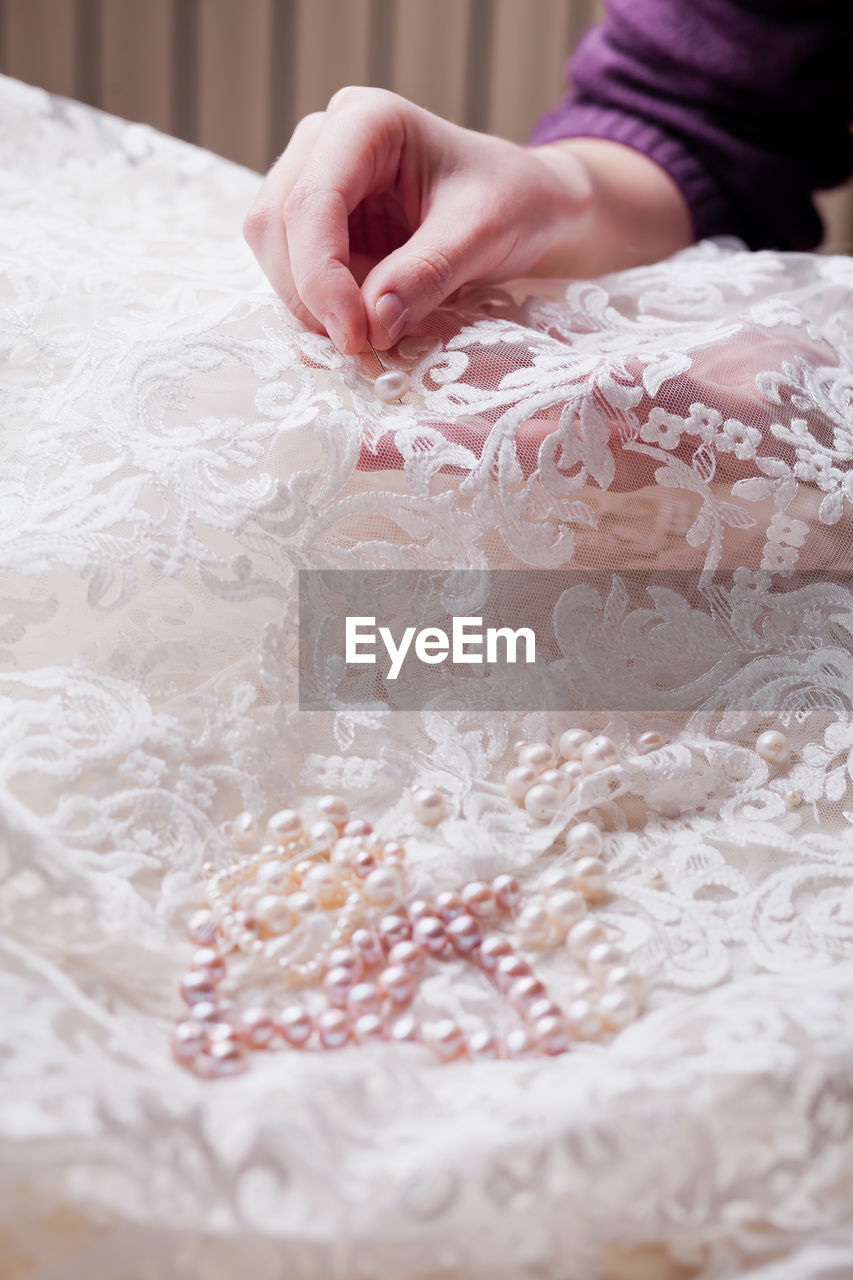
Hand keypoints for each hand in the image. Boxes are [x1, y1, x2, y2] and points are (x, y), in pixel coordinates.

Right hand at [244, 86, 691, 353]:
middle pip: (278, 223)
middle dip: (311, 294)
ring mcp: (314, 177)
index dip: (321, 276)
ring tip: (367, 333)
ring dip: (310, 303)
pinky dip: (318, 305)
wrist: (527, 206)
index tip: (355, 336)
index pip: (312, 200)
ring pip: (274, 248)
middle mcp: (328, 139)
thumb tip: (372, 324)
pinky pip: (292, 268)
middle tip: (361, 346)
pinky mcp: (317, 220)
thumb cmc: (512, 203)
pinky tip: (360, 321)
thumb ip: (426, 275)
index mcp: (367, 121)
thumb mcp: (482, 236)